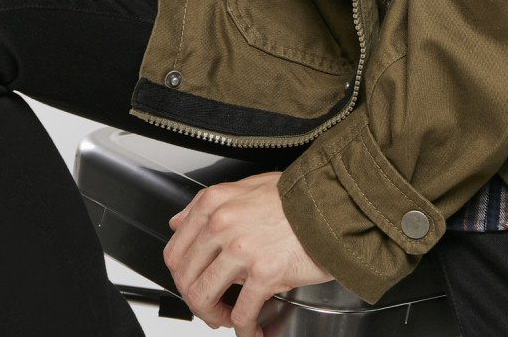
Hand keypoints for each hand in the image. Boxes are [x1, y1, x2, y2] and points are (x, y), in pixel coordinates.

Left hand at [163, 170, 332, 334]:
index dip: (183, 277)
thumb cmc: (296, 196)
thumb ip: (210, 205)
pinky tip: (253, 331)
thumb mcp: (246, 186)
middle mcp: (222, 224)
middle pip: (185, 278)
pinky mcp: (264, 272)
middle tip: (212, 307)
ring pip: (203, 298)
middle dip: (196, 301)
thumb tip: (179, 223)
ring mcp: (241, 248)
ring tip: (228, 320)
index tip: (195, 283)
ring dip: (214, 317)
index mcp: (214, 203)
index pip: (175, 251)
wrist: (332, 203)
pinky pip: (242, 314)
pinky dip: (245, 330)